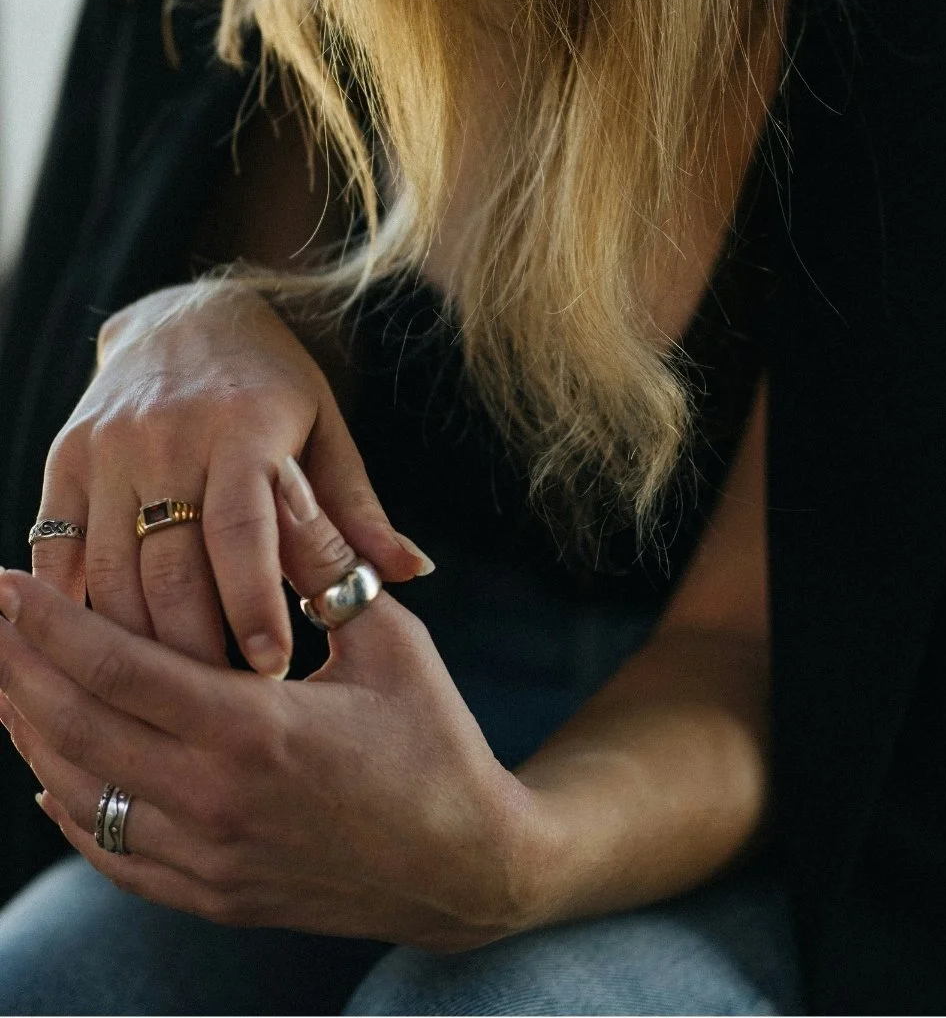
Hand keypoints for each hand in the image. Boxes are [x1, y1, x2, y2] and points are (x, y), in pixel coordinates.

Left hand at [0, 491, 537, 947]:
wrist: (466, 865)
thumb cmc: (434, 738)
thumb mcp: (390, 639)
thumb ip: (324, 565)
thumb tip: (278, 485)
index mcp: (253, 729)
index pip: (116, 667)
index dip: (47, 622)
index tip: (0, 583)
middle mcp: (213, 801)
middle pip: (75, 730)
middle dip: (17, 668)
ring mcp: (207, 859)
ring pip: (79, 795)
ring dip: (30, 732)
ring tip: (5, 679)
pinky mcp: (212, 894)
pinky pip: (112, 853)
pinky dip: (68, 807)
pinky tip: (48, 772)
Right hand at [31, 282, 431, 676]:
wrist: (186, 315)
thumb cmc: (274, 385)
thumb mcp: (327, 431)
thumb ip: (355, 509)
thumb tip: (412, 571)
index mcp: (245, 426)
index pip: (245, 529)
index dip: (255, 604)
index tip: (272, 668)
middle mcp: (168, 435)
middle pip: (172, 567)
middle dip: (198, 648)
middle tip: (228, 706)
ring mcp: (108, 448)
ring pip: (111, 574)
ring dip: (140, 647)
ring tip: (177, 695)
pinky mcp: (64, 460)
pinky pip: (59, 555)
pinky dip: (74, 614)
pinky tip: (105, 660)